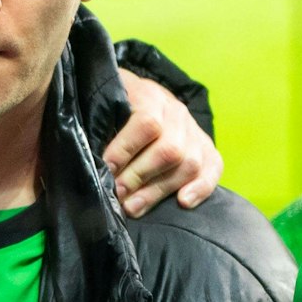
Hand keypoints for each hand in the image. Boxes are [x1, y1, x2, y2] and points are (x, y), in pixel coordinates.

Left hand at [106, 69, 223, 217]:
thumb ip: (97, 125)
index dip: (125, 149)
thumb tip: (87, 157)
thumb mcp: (102, 105)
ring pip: (188, 164)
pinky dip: (201, 187)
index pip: (146, 123)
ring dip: (159, 190)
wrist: (139, 94)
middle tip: (117, 194)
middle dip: (139, 177)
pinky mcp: (206, 148)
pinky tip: (183, 202)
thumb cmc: (113, 106)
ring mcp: (193, 130)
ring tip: (133, 207)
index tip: (105, 169)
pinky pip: (213, 168)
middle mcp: (176, 112)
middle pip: (169, 149)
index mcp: (149, 95)